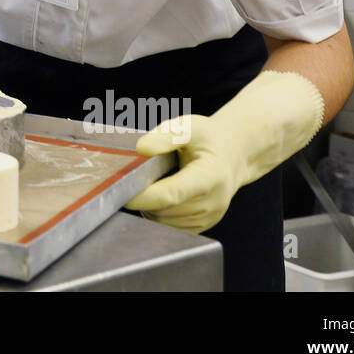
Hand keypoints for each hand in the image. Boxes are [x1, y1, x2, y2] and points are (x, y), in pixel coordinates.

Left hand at [125, 69, 324, 232]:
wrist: (233, 154)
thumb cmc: (208, 139)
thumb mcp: (189, 127)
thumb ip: (166, 136)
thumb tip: (141, 149)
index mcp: (210, 177)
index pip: (171, 194)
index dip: (143, 196)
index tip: (120, 191)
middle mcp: (213, 202)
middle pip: (165, 211)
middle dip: (143, 198)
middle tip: (135, 177)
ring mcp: (209, 217)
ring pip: (165, 222)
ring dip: (150, 207)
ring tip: (152, 183)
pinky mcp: (203, 225)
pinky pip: (171, 227)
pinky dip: (159, 214)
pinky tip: (160, 195)